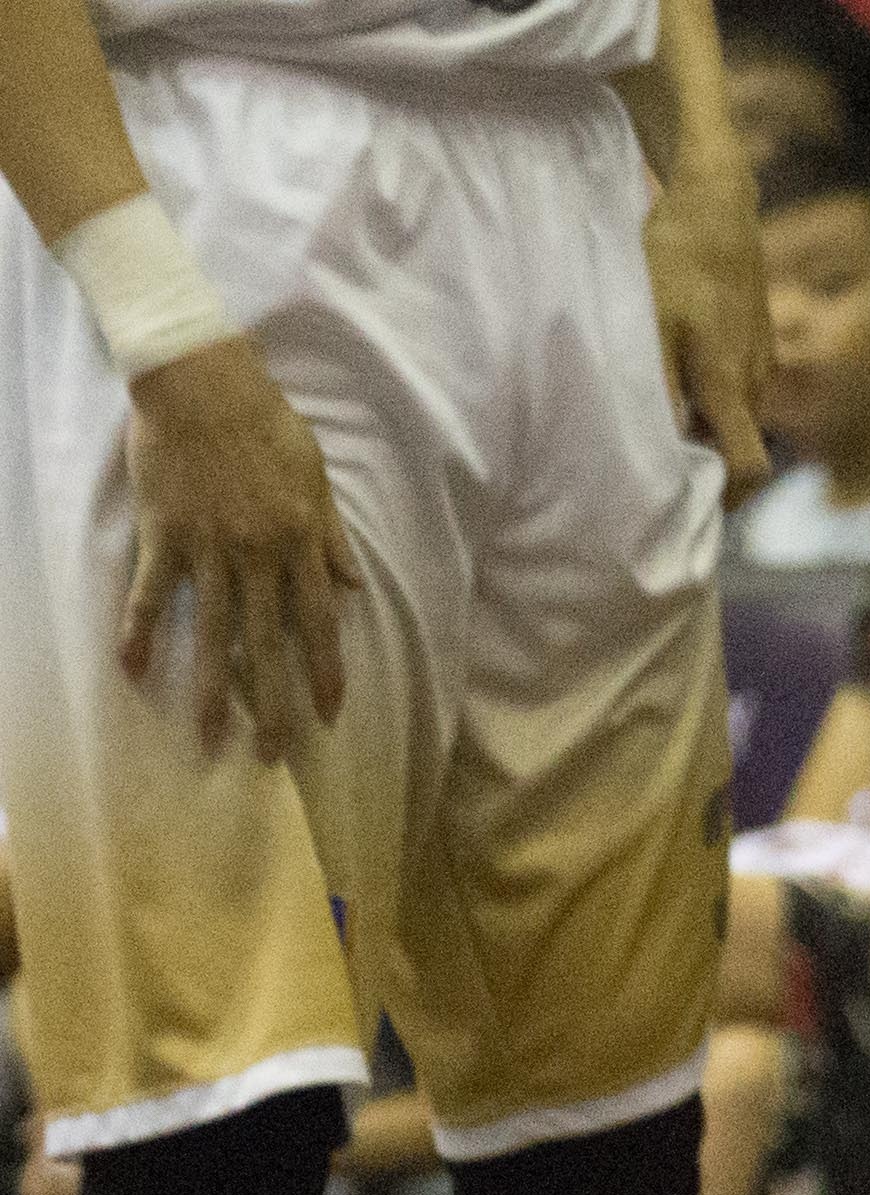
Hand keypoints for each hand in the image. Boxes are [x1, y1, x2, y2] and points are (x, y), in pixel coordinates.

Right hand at [119, 337, 363, 757]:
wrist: (203, 383)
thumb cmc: (265, 424)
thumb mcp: (317, 479)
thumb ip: (333, 537)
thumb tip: (354, 589)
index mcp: (301, 544)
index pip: (320, 625)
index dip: (326, 673)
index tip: (329, 713)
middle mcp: (259, 556)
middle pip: (270, 645)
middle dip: (273, 703)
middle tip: (272, 753)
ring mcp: (209, 548)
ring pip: (214, 632)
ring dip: (212, 689)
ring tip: (211, 736)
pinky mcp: (164, 534)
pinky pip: (153, 592)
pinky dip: (141, 630)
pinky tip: (133, 668)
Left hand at [642, 161, 771, 504]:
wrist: (716, 202)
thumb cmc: (674, 258)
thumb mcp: (648, 321)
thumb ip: (654, 386)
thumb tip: (655, 446)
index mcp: (729, 384)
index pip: (750, 469)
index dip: (729, 500)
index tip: (695, 508)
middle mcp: (756, 381)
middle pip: (743, 448)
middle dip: (711, 466)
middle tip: (662, 466)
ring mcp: (762, 360)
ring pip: (741, 417)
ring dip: (710, 428)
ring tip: (664, 417)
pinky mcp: (758, 339)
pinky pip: (741, 387)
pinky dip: (716, 398)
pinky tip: (680, 374)